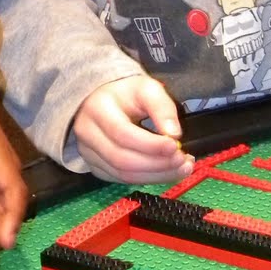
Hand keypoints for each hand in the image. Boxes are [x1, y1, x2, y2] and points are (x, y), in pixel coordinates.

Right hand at [73, 74, 194, 184]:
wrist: (100, 100)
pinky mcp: (96, 168)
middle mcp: (87, 134)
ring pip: (122, 175)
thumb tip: (174, 134)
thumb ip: (162, 107)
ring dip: (156, 176)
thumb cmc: (125, 94)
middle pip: (121, 159)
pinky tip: (166, 171)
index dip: (150, 145)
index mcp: (97, 109)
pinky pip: (123, 180)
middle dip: (157, 164)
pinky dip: (148, 179)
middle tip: (183, 161)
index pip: (122, 133)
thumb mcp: (146, 89)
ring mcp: (89, 154)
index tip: (175, 146)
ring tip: (181, 168)